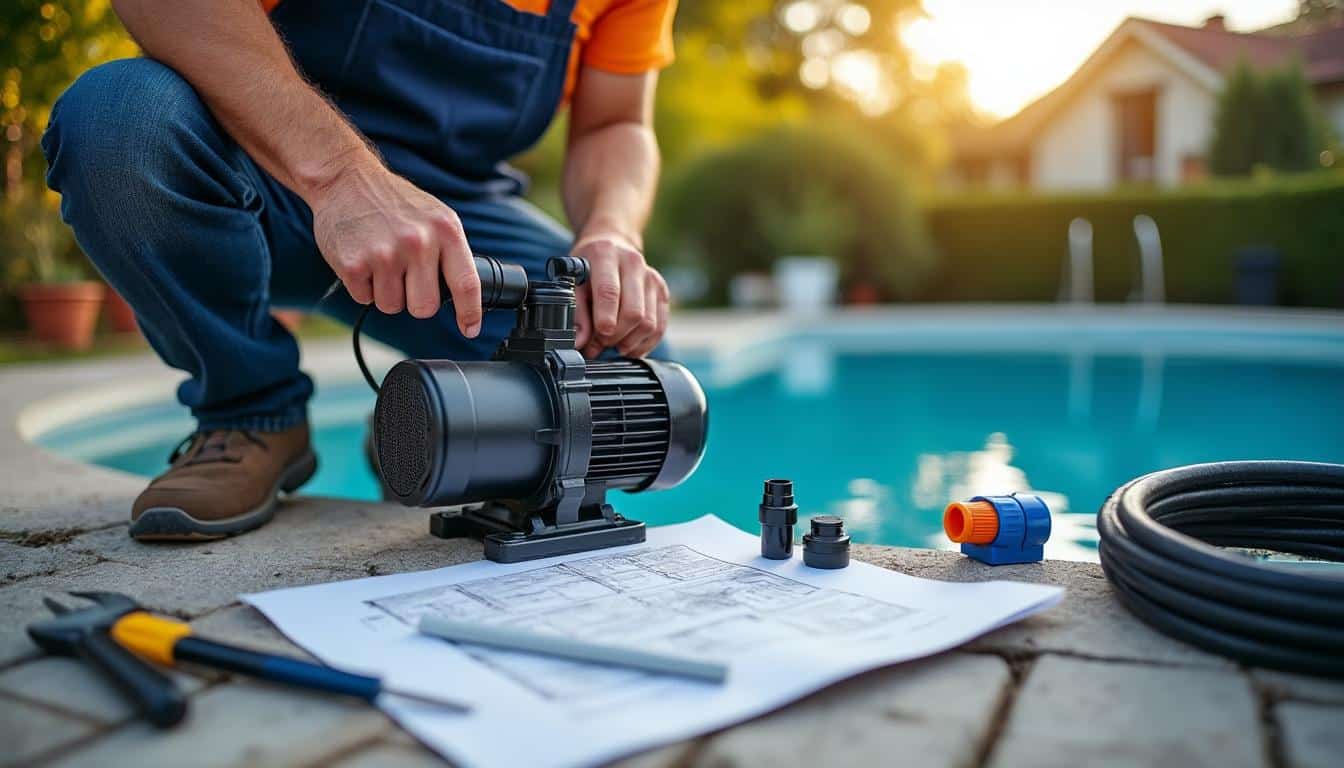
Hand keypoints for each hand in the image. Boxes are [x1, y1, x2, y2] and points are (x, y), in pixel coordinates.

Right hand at [309, 158, 481, 336]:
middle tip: (406, 277)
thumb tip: (466, 296)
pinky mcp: (353, 264)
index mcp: (445, 231)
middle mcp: (418, 243)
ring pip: (392, 306)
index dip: (470, 314)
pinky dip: (363, 286)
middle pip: (425, 308)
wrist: (346, 179)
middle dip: (416, 300)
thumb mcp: (436, 217)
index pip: (466, 284)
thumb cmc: (395, 203)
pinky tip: (364, 260)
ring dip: (387, 292)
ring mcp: (385, 254)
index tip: (470, 329)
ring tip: (382, 262)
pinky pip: (365, 299)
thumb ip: (450, 252)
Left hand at [572, 234, 668, 358]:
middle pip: (634, 312)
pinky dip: (644, 344)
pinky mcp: (662, 292)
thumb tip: (580, 341)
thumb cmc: (587, 266)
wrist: (610, 246)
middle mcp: (633, 263)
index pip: (609, 291)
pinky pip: (660, 327)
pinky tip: (629, 347)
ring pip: (649, 323)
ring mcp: (651, 278)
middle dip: (616, 336)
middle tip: (600, 344)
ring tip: (612, 345)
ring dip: (630, 343)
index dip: (605, 319)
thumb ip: (575, 311)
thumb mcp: (572, 282)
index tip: (598, 337)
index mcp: (606, 255)